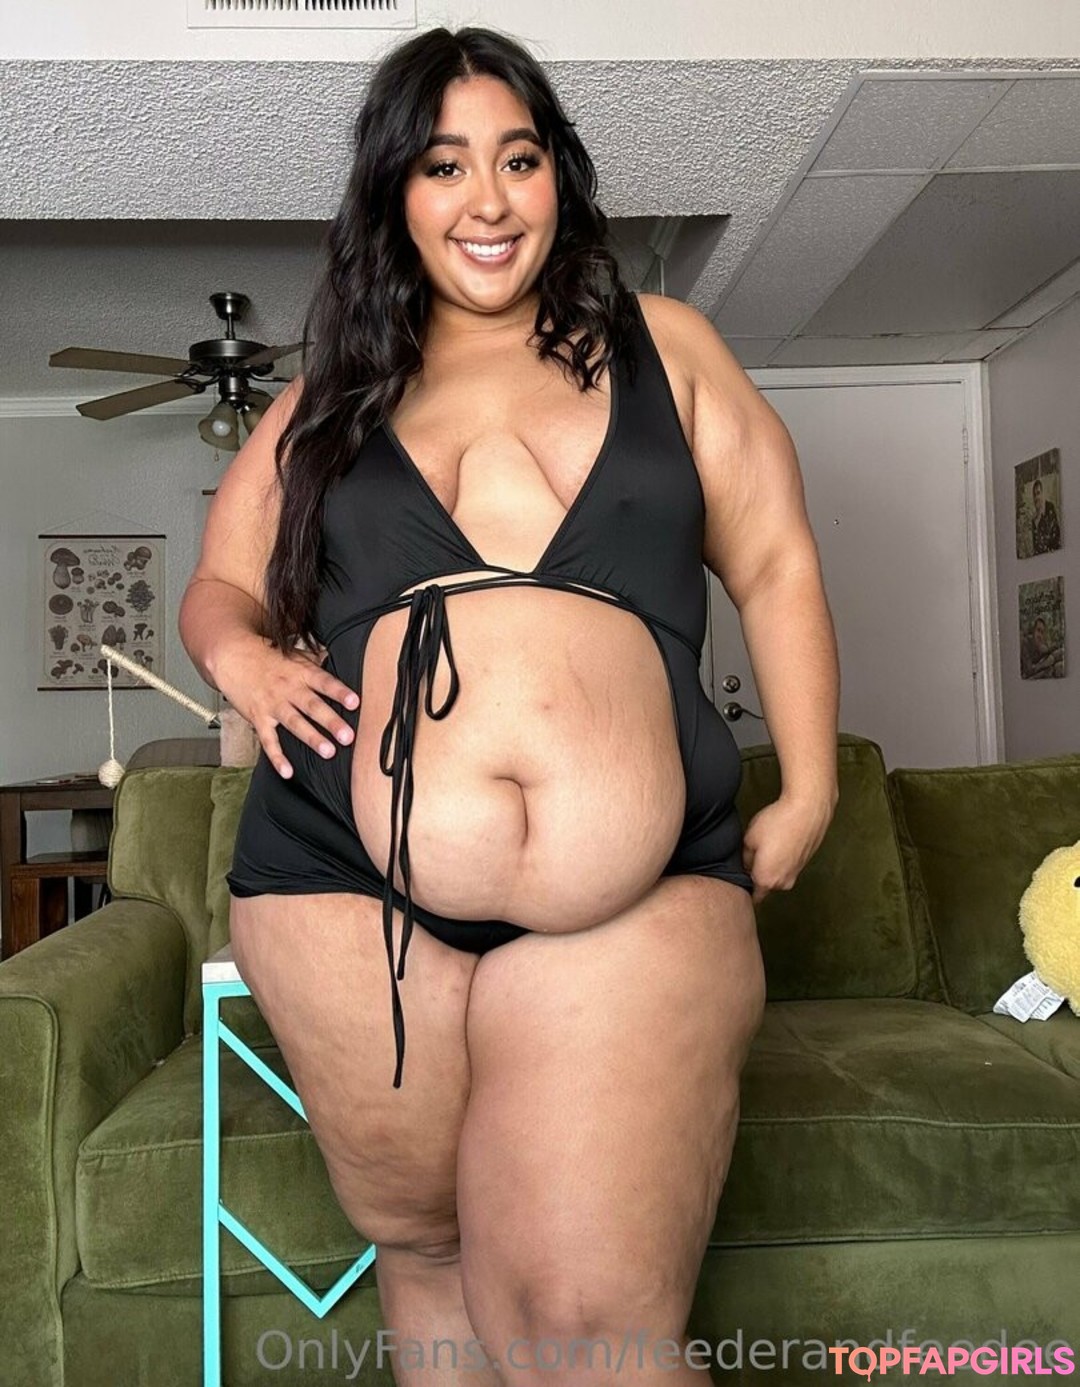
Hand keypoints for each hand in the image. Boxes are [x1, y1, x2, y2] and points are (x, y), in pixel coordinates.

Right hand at [213, 634, 359, 778]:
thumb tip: (338, 659)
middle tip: (348, 736)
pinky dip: (277, 757)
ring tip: (328, 752)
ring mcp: (273, 704)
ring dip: (312, 738)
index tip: (355, 702)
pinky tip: (287, 771)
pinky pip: (268, 740)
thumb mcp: (295, 654)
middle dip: (331, 722)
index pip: (324, 682)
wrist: (232, 656)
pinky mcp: (258, 717)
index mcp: (301, 673)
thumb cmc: (266, 656)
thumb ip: (317, 661)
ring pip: (295, 723)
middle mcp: (288, 689)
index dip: (339, 692)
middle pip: (312, 706)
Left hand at [741, 791, 835, 906]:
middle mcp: (783, 883)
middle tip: (753, 854)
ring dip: (772, 865)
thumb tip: (746, 865)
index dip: (744, 888)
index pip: (752, 896)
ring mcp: (796, 874)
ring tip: (769, 844)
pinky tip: (780, 841)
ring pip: (777, 875)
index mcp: (766, 880)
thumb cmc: (776, 823)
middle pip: (765, 885)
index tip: (739, 879)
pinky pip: (788, 865)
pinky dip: (783, 857)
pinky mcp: (805, 863)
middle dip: (757, 874)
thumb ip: (744, 858)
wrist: (807, 810)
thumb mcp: (748, 839)